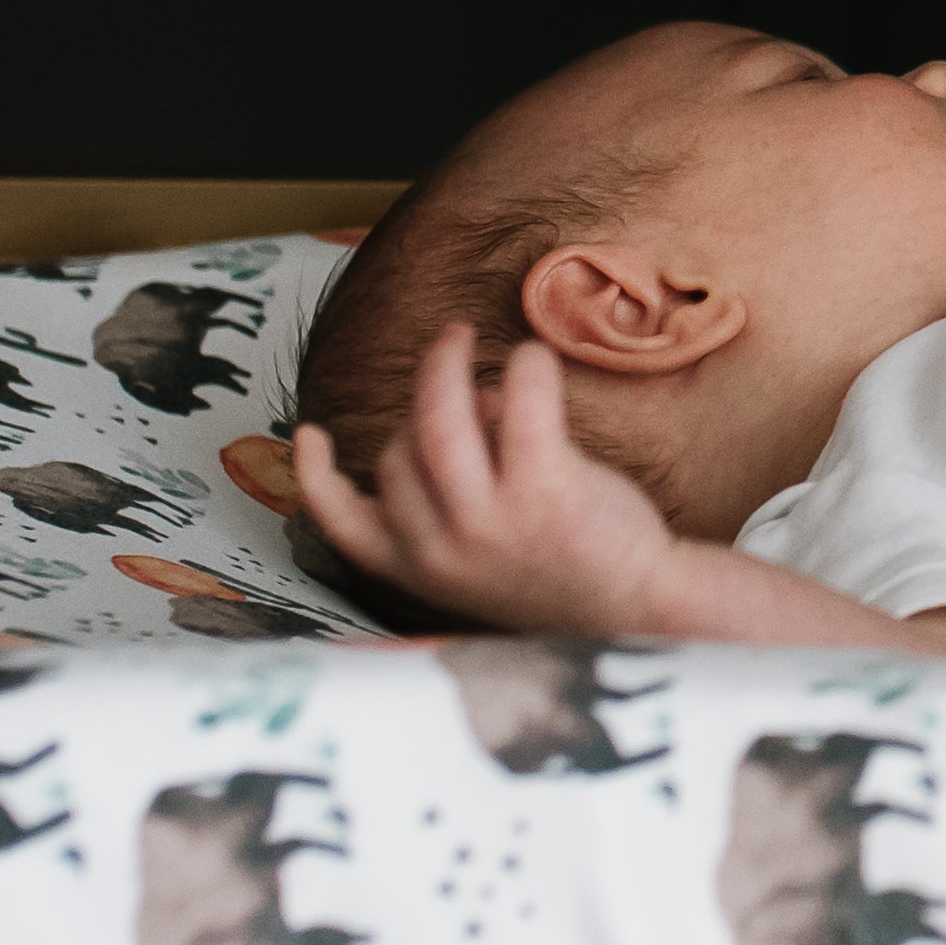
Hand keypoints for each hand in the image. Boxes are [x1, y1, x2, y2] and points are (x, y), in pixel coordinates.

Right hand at [294, 329, 690, 637]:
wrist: (638, 609)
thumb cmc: (561, 574)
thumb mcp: (477, 568)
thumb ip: (441, 517)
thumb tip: (439, 417)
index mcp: (419, 571)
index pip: (344, 524)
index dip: (316, 476)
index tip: (308, 434)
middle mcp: (443, 549)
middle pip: (398, 450)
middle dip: (424, 411)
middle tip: (457, 383)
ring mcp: (490, 522)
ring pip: (440, 419)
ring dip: (446, 364)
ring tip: (463, 336)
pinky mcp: (545, 490)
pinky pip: (518, 404)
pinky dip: (523, 369)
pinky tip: (533, 358)